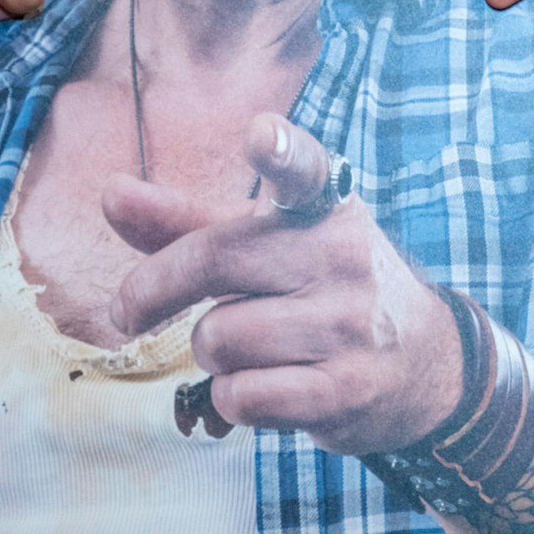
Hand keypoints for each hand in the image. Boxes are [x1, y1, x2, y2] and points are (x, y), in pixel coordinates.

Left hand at [104, 113, 463, 454]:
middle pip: (213, 260)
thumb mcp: (271, 243)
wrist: (423, 363)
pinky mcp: (345, 389)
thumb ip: (188, 221)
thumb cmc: (325, 289)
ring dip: (211, 354)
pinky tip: (264, 388)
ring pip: (218, 338)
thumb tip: (110, 193)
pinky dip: (233, 400)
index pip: (305, 169)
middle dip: (152, 292)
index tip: (260, 133)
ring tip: (248, 350)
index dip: (281, 150)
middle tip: (129, 311)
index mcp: (326, 207)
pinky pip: (241, 396)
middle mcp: (344, 256)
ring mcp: (350, 324)